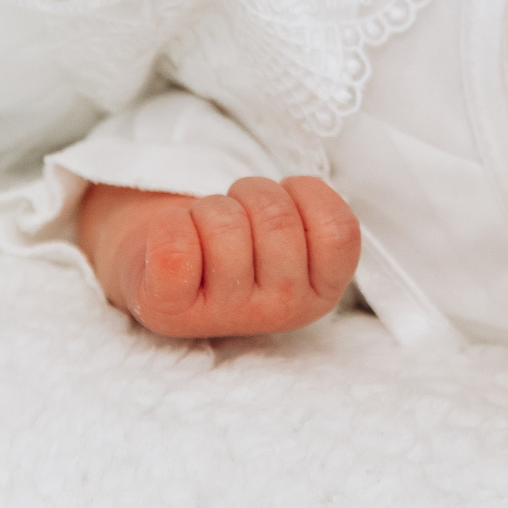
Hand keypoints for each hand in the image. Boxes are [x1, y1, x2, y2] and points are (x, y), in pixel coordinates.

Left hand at [76, 176, 361, 338]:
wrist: (172, 268)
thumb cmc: (245, 242)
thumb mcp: (300, 233)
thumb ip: (318, 218)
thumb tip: (292, 202)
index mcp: (321, 293)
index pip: (338, 229)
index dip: (306, 195)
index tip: (286, 203)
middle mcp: (280, 311)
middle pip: (277, 217)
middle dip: (251, 193)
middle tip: (239, 214)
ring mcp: (226, 315)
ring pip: (224, 223)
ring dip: (210, 206)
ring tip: (207, 228)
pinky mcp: (171, 308)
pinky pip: (175, 245)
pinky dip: (170, 222)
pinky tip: (177, 236)